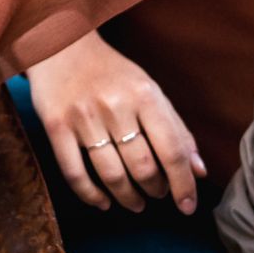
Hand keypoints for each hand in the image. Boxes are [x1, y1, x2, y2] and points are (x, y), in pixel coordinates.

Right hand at [28, 32, 205, 212]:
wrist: (59, 46)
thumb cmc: (110, 72)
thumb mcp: (149, 90)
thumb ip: (175, 129)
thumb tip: (198, 171)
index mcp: (145, 95)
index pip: (172, 150)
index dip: (184, 183)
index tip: (187, 205)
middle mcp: (115, 106)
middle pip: (143, 166)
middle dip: (155, 189)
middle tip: (157, 194)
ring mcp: (82, 117)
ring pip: (111, 174)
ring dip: (127, 197)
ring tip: (135, 203)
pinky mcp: (55, 126)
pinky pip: (73, 172)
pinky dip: (90, 195)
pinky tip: (103, 202)